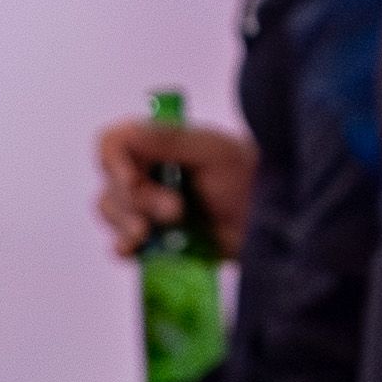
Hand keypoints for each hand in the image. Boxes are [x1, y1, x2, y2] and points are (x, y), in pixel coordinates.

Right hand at [92, 118, 258, 256]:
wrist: (271, 223)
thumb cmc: (249, 178)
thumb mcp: (215, 151)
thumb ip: (170, 139)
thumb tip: (128, 132)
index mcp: (158, 144)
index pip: (113, 144)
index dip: (113, 163)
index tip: (132, 181)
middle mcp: (147, 173)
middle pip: (110, 184)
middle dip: (137, 201)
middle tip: (176, 211)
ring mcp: (148, 209)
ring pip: (111, 213)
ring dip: (128, 223)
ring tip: (158, 231)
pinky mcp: (154, 240)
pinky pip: (123, 244)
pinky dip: (124, 247)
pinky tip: (134, 249)